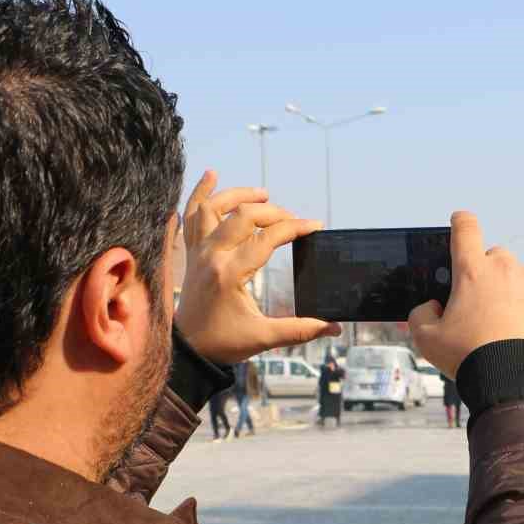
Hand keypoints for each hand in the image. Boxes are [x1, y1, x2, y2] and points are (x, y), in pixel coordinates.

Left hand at [172, 171, 339, 363]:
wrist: (188, 349)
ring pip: (214, 207)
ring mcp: (197, 251)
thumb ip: (300, 330)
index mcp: (230, 273)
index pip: (268, 238)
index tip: (315, 227)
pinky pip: (191, 214)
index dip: (295, 228)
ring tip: (263, 194)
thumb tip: (335, 328)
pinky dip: (200, 192)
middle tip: (293, 220)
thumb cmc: (223, 343)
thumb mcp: (263, 338)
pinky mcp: (191, 252)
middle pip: (244, 216)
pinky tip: (211, 174)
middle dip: (274, 212)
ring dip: (239, 195)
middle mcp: (211, 256)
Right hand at [408, 211, 523, 377]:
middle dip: (486, 274)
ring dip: (510, 291)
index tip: (460, 222)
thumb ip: (420, 314)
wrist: (514, 381)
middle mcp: (504, 267)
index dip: (460, 222)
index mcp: (471, 271)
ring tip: (505, 325)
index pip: (465, 228)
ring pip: (517, 276)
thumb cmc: (469, 358)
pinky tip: (523, 328)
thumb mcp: (427, 340)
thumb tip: (431, 306)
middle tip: (482, 305)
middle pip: (493, 257)